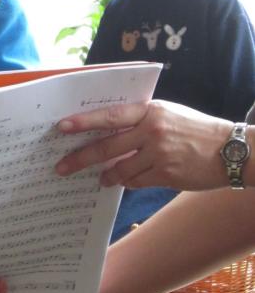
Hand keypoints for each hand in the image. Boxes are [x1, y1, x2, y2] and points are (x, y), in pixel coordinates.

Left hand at [55, 100, 231, 190]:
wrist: (229, 149)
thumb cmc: (194, 128)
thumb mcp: (167, 113)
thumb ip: (139, 118)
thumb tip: (106, 128)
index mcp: (150, 111)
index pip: (109, 115)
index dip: (84, 122)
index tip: (62, 127)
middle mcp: (152, 131)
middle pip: (107, 147)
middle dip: (80, 158)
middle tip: (61, 167)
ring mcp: (159, 155)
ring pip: (119, 169)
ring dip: (105, 176)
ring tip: (99, 179)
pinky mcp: (166, 175)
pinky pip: (135, 181)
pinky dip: (128, 181)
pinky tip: (124, 180)